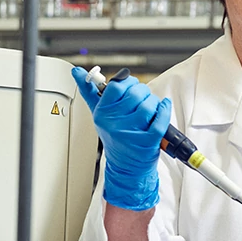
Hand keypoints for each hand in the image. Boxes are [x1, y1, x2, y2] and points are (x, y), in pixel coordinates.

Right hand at [72, 67, 171, 210]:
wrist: (125, 168)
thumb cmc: (115, 137)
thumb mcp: (99, 115)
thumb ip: (89, 91)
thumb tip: (77, 72)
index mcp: (102, 114)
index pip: (117, 86)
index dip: (128, 82)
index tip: (131, 87)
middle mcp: (114, 123)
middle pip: (136, 93)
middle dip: (144, 92)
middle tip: (142, 99)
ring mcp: (130, 133)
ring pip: (148, 105)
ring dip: (154, 103)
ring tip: (151, 109)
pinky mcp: (146, 142)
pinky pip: (160, 120)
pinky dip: (164, 111)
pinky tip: (163, 108)